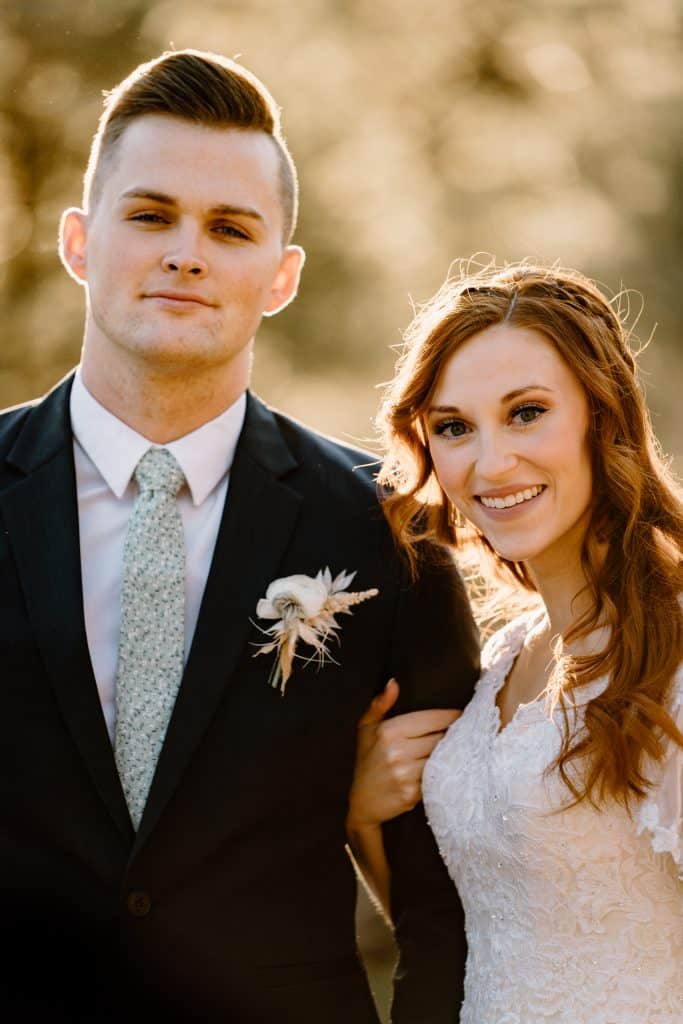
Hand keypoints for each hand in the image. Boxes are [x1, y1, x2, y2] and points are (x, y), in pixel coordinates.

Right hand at [347, 680, 461, 827]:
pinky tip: (450, 768)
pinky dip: (445, 772)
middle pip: (441, 738)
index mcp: (388, 731)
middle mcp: (397, 751)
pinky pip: (438, 777)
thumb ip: (380, 704)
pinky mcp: (412, 794)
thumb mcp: (366, 729)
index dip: (450, 716)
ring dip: (453, 753)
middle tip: (467, 731)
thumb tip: (393, 683)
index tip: (463, 714)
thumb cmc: (366, 761)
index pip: (430, 719)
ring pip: (442, 758)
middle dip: (454, 734)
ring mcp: (405, 774)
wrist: (362, 803)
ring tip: (462, 748)